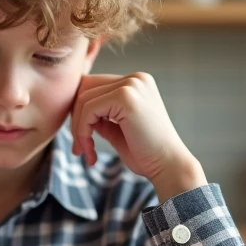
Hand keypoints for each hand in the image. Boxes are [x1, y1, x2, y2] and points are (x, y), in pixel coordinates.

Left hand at [71, 72, 206, 199]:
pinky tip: (91, 151)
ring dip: (78, 129)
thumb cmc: (147, 154)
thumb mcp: (118, 130)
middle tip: (79, 149)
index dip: (81, 113)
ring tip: (87, 152)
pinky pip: (88, 109)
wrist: (169, 167)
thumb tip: (77, 112)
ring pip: (84, 99)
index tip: (82, 141)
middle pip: (85, 89)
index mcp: (137, 83)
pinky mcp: (126, 97)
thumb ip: (101, 118)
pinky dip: (83, 131)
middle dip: (76, 120)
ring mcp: (132, 85)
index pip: (94, 87)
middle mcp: (136, 78)